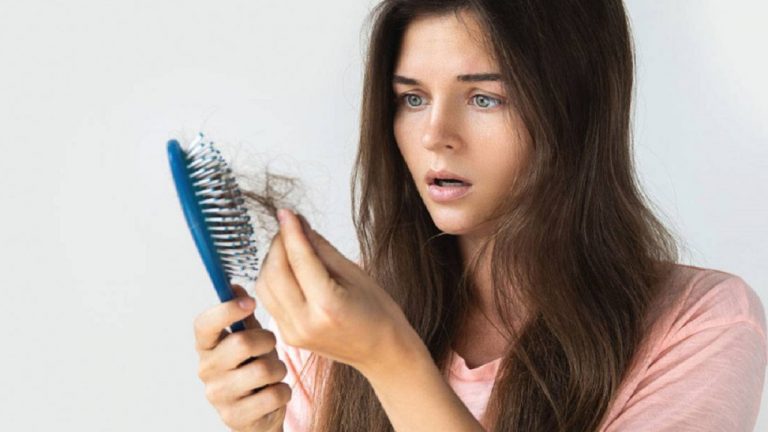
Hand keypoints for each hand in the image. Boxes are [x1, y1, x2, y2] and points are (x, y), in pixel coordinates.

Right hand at [193, 284, 290, 431]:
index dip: (226, 310)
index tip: (251, 302)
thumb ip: (243, 316)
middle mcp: (206, 370)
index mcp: (206, 346)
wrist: (258, 413)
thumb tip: (234, 287)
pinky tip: (274, 393)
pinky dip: (283, 391)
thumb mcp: (249, 339)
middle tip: (270, 346)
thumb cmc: (252, 368)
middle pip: (241, 343)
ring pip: (263, 369)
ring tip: (273, 372)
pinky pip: (274, 395)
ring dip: (278, 368)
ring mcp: (218, 395)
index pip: (205, 324)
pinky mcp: (234, 417)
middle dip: (267, 341)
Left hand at [252, 209, 417, 375]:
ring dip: (271, 260)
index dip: (290, 232)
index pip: (299, 260)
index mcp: (327, 306)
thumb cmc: (378, 313)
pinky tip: (288, 269)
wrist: (382, 352)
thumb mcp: (355, 274)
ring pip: (264, 286)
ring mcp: (292, 332)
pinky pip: (269, 299)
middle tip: (290, 227)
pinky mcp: (287, 336)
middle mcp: (304, 322)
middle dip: (278, 244)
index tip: (286, 212)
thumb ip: (322, 249)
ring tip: (290, 247)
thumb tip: (299, 225)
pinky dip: (272, 278)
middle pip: (274, 272)